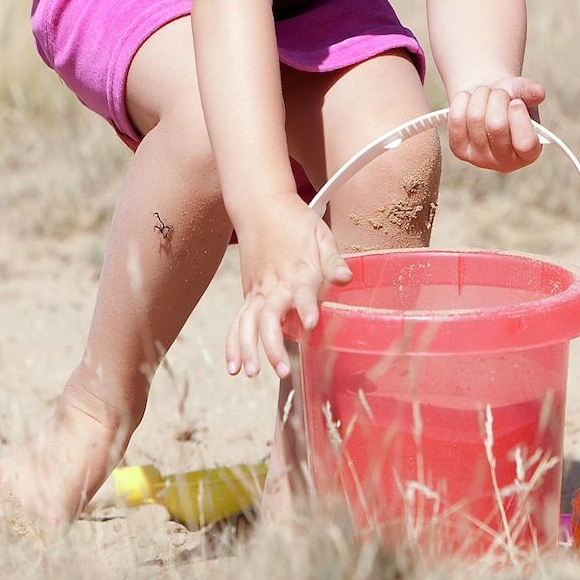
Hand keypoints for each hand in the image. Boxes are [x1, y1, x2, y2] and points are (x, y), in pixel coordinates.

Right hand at [226, 198, 350, 380]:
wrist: (260, 206)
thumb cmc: (296, 221)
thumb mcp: (321, 234)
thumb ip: (333, 260)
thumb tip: (347, 277)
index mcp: (298, 270)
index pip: (303, 290)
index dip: (307, 306)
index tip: (312, 323)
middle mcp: (275, 284)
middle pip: (269, 316)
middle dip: (273, 345)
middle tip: (282, 370)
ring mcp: (257, 291)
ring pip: (247, 323)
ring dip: (249, 349)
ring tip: (253, 373)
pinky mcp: (248, 294)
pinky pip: (237, 322)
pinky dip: (232, 344)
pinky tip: (234, 367)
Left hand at [447, 76, 545, 171]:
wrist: (485, 102)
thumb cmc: (509, 99)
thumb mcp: (523, 93)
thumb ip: (531, 92)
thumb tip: (538, 92)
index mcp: (529, 153)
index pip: (525, 143)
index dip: (519, 118)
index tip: (516, 102)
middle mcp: (505, 163)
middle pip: (497, 126)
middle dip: (498, 98)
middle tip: (499, 92)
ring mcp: (480, 160)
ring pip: (475, 119)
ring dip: (480, 95)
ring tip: (486, 93)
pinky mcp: (459, 151)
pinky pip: (456, 120)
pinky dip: (463, 100)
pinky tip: (470, 98)